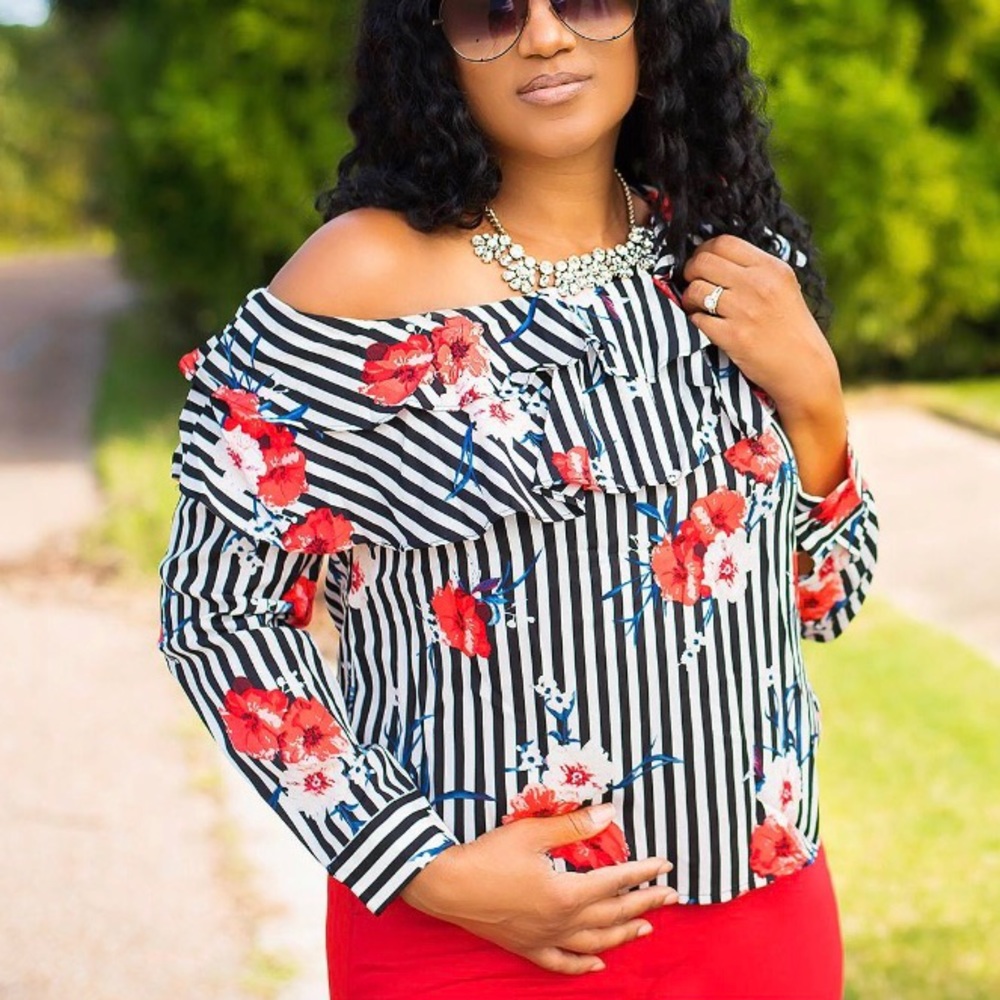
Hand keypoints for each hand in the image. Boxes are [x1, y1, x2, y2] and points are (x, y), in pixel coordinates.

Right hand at [400, 803, 677, 974]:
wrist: (446, 886)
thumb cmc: (488, 856)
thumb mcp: (531, 832)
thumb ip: (573, 826)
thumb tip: (609, 815)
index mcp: (565, 893)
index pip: (615, 881)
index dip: (643, 872)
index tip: (665, 864)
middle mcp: (561, 922)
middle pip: (613, 914)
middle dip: (645, 903)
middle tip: (671, 895)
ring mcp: (545, 939)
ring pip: (595, 943)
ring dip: (624, 934)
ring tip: (647, 927)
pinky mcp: (527, 948)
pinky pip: (561, 964)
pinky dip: (583, 966)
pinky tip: (599, 965)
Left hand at [681, 234, 851, 494]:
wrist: (804, 369)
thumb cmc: (791, 329)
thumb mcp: (783, 288)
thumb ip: (755, 270)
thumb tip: (715, 258)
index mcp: (771, 267)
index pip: (723, 242)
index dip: (703, 250)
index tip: (701, 264)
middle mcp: (758, 284)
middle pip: (702, 262)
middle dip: (690, 273)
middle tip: (693, 285)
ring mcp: (744, 310)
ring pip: (695, 290)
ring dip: (688, 299)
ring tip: (696, 308)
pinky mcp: (733, 336)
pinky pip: (696, 320)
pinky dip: (694, 322)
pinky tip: (703, 326)